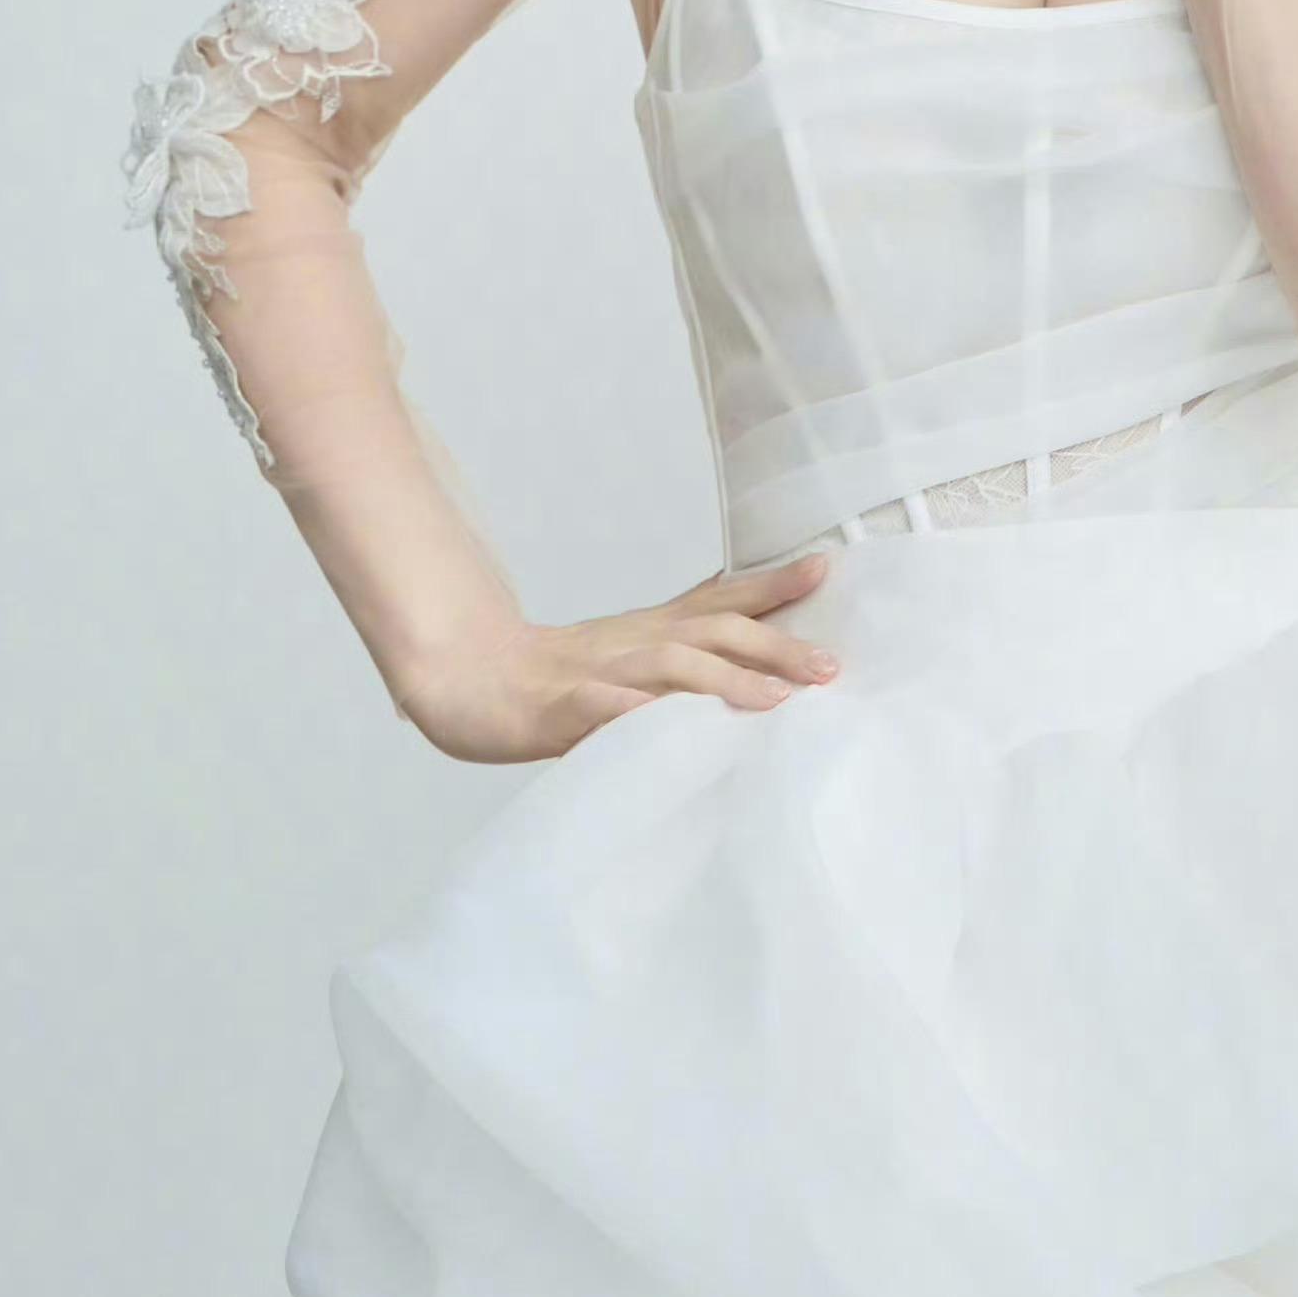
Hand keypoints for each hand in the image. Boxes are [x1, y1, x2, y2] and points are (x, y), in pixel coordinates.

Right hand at [395, 551, 842, 762]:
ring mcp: (599, 674)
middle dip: (774, 645)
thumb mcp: (633, 655)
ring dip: (724, 679)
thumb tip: (764, 665)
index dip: (774, 584)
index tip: (827, 568)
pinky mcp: (561, 710)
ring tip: (775, 702)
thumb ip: (690, 653)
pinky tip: (670, 728)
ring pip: (669, 666)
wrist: (467, 679)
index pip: (721, 598)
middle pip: (712, 631)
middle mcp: (634, 643)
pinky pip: (605, 711)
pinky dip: (639, 715)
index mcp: (653, 630)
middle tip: (830, 667)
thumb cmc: (561, 679)